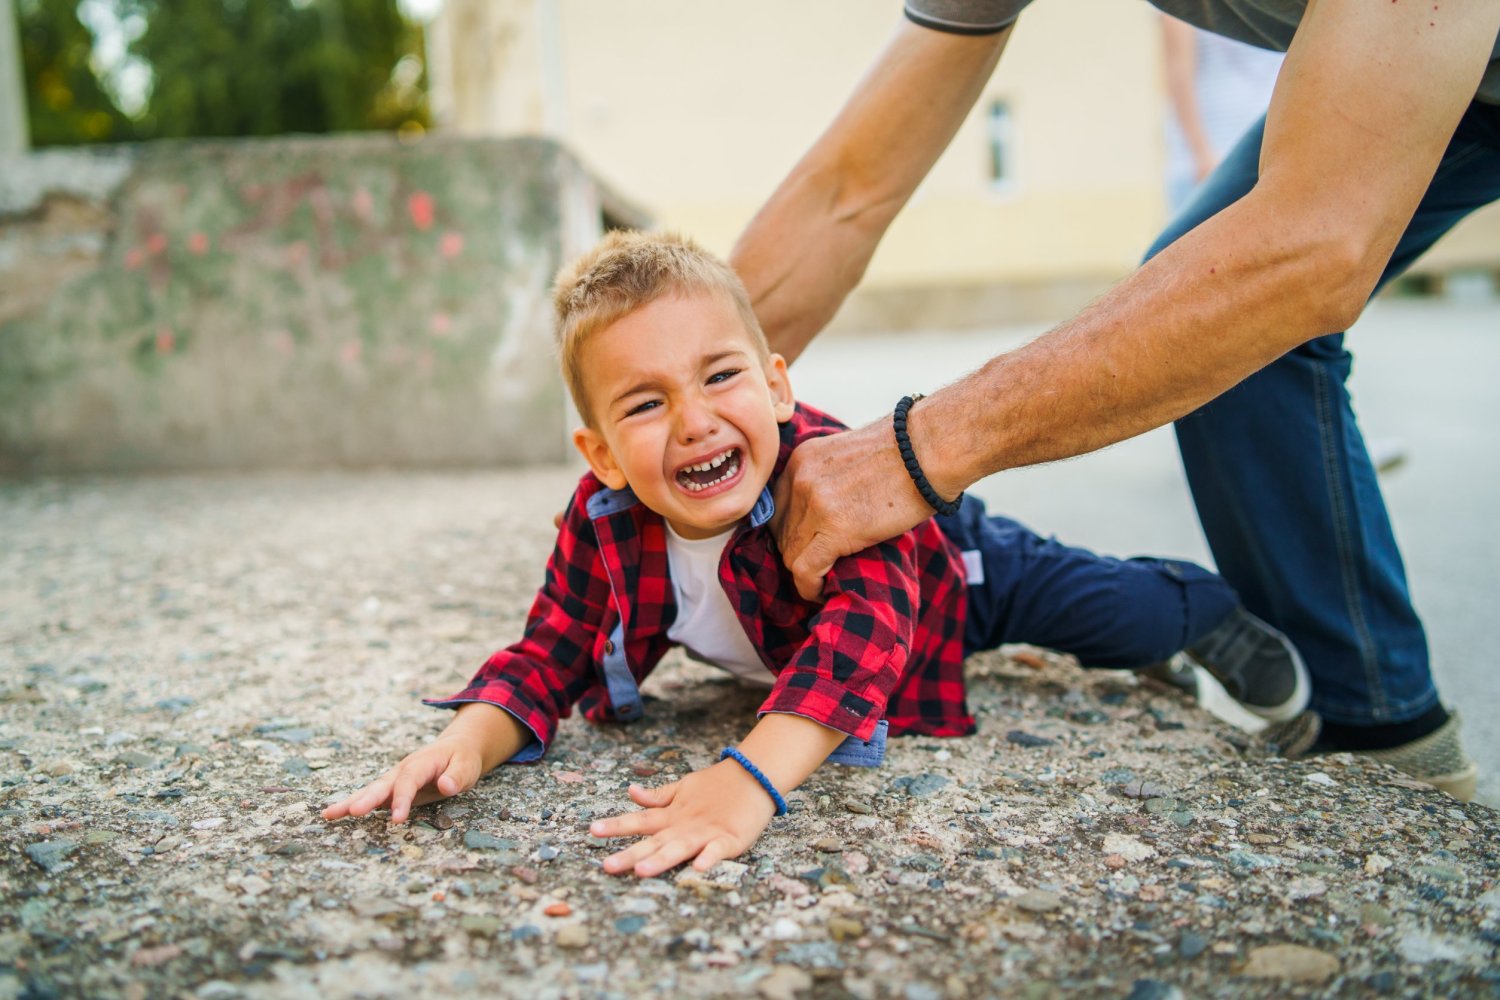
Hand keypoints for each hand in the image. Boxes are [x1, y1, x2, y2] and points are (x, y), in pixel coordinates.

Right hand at [321, 737, 483, 824]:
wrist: (456, 748)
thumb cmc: (462, 759)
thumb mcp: (467, 766)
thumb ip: (458, 776)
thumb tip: (446, 786)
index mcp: (421, 763)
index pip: (409, 781)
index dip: (402, 799)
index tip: (397, 819)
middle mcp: (402, 769)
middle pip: (382, 784)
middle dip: (367, 799)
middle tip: (351, 812)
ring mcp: (394, 778)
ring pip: (370, 790)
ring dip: (351, 802)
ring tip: (328, 815)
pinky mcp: (391, 788)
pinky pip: (371, 797)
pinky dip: (353, 805)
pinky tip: (333, 815)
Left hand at [588, 761, 777, 877]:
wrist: (753, 776)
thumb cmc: (716, 786)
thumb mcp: (682, 788)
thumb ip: (657, 796)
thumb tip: (630, 792)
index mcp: (672, 815)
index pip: (640, 821)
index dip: (617, 825)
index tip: (593, 830)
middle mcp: (685, 825)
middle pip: (655, 841)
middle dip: (631, 853)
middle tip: (608, 865)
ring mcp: (707, 832)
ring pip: (680, 847)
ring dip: (661, 859)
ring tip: (642, 870)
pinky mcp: (730, 839)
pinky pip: (717, 851)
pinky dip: (708, 858)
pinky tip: (698, 867)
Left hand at [773, 420, 934, 600]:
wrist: (930, 448)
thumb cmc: (905, 453)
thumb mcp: (848, 457)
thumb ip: (827, 480)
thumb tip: (826, 514)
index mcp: (801, 461)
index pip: (777, 509)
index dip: (791, 533)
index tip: (808, 547)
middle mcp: (800, 480)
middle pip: (781, 534)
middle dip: (798, 554)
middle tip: (819, 568)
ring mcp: (814, 504)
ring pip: (791, 555)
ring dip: (806, 573)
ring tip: (824, 580)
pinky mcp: (835, 529)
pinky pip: (805, 570)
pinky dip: (810, 588)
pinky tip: (822, 592)